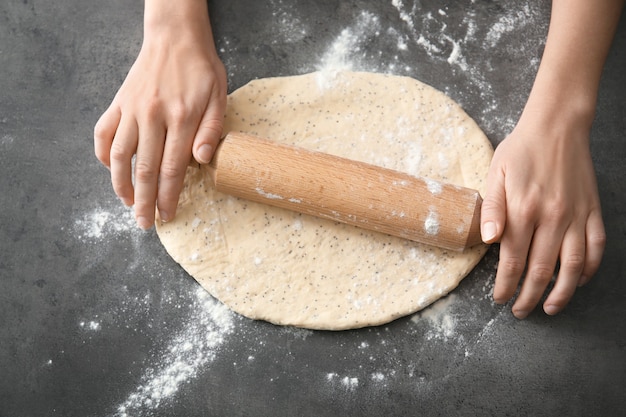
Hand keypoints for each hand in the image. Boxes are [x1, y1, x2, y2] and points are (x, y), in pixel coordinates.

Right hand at [94, 3, 226, 228]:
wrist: (175, 38)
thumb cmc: (202, 70)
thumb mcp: (219, 97)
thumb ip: (211, 130)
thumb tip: (201, 161)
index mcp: (182, 118)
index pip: (173, 169)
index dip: (169, 197)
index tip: (167, 216)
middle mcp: (153, 116)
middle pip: (145, 170)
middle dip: (145, 202)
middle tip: (145, 224)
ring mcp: (132, 110)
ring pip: (118, 156)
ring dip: (122, 185)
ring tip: (128, 204)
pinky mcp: (118, 103)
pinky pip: (103, 133)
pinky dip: (103, 155)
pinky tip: (111, 170)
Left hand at [480, 110, 605, 318]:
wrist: (557, 126)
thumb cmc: (520, 150)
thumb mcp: (496, 174)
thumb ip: (493, 210)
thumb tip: (490, 241)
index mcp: (524, 210)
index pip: (512, 259)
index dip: (506, 285)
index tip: (499, 299)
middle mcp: (553, 217)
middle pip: (540, 269)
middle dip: (528, 296)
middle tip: (520, 311)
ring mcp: (577, 215)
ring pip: (573, 266)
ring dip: (562, 293)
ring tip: (550, 308)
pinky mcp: (593, 210)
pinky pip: (597, 247)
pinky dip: (589, 269)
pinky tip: (579, 280)